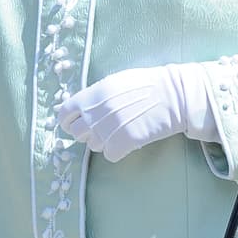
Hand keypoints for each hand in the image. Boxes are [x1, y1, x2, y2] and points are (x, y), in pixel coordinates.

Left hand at [58, 64, 216, 162]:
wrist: (172, 95)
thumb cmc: (145, 85)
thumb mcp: (113, 82)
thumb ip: (92, 96)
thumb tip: (72, 108)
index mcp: (91, 95)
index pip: (64, 115)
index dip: (68, 121)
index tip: (75, 124)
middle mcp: (96, 113)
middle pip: (77, 133)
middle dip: (87, 132)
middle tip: (104, 127)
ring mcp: (109, 129)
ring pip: (93, 145)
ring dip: (104, 141)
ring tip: (120, 131)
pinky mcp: (124, 142)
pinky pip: (110, 155)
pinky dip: (118, 151)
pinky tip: (128, 140)